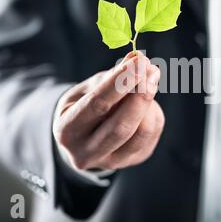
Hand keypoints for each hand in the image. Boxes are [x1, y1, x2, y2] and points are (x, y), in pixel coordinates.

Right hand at [53, 52, 163, 169]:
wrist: (81, 138)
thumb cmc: (83, 105)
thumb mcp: (88, 88)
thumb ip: (112, 76)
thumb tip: (138, 59)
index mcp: (67, 130)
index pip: (98, 104)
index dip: (120, 82)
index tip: (139, 62)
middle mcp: (86, 153)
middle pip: (121, 126)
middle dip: (140, 95)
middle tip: (152, 70)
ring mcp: (110, 162)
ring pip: (141, 133)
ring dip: (150, 103)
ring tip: (150, 80)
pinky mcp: (131, 161)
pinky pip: (150, 135)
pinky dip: (153, 113)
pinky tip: (147, 100)